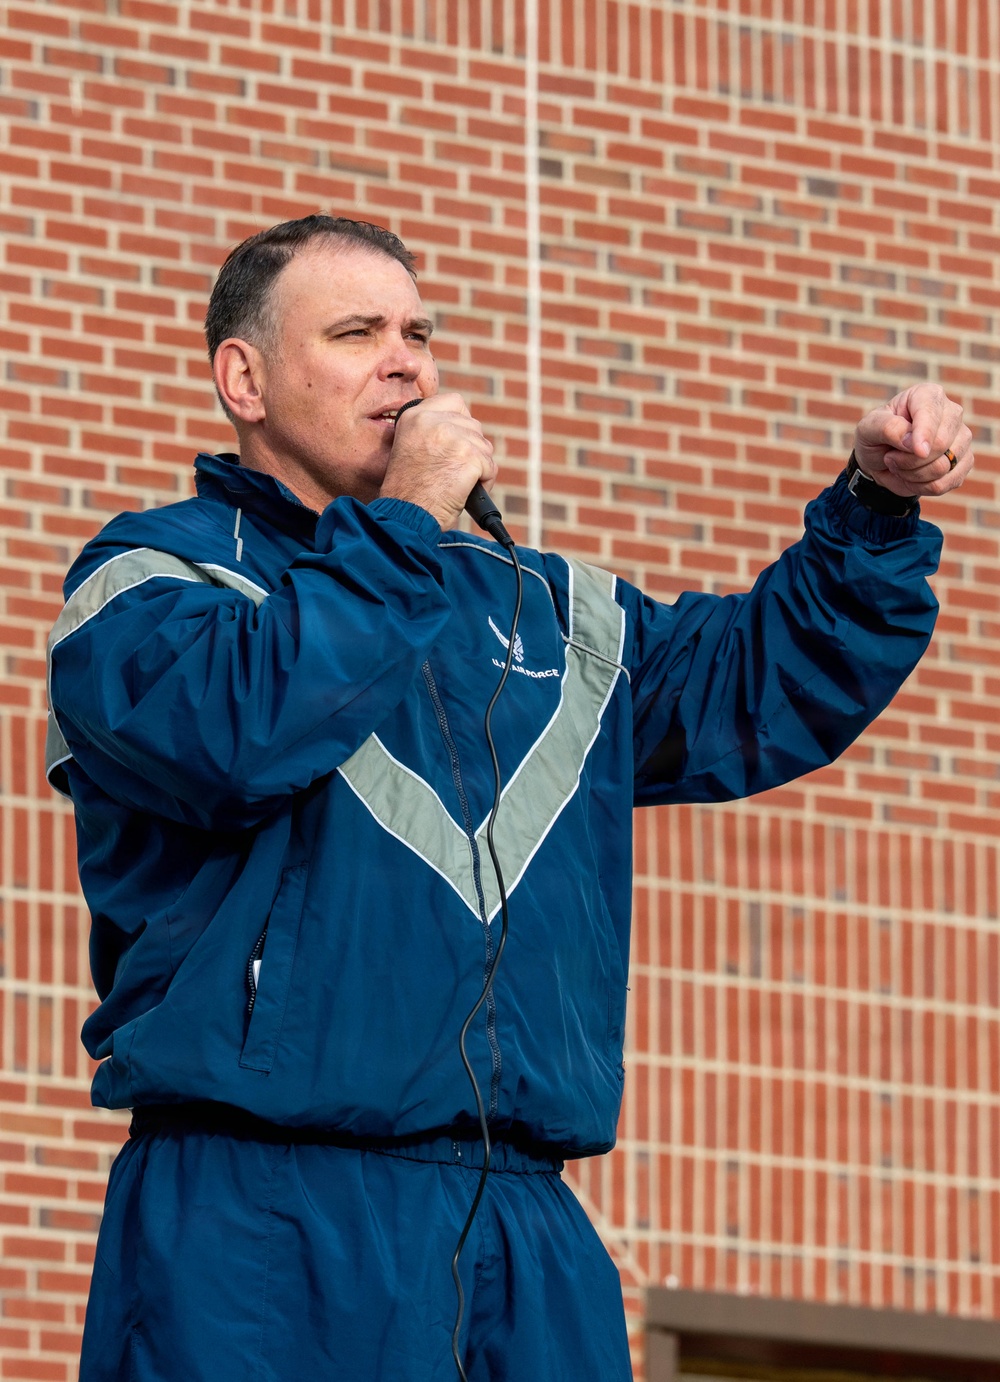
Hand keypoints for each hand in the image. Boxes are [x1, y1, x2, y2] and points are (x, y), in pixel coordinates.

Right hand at [379, 392, 495, 529]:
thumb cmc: (407, 492)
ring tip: (457, 483)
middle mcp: (432, 420)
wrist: (406, 515)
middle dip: (471, 449)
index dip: (461, 422)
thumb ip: (431, 432)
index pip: (454, 402)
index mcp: (414, 416)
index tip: (457, 443)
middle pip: (473, 425)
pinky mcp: (469, 455)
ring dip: (478, 466)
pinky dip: (485, 482)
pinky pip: (490, 466)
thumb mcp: (410, 448)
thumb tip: (462, 428)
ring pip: (484, 446)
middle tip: (454, 470)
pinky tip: (466, 491)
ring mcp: (452, 436)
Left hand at [854, 384, 972, 497]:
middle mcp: (951, 413)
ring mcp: (962, 438)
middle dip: (909, 460)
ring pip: (944, 466)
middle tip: (891, 457)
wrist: (880, 462)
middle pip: (940, 444)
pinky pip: (946, 483)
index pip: (932, 414)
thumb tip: (914, 443)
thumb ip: (888, 428)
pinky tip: (914, 477)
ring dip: (913, 475)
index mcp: (928, 395)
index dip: (924, 435)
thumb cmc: (875, 438)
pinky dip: (923, 487)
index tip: (916, 450)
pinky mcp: (964, 462)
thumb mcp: (868, 428)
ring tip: (901, 465)